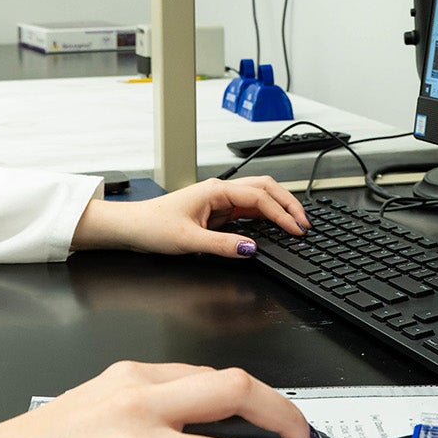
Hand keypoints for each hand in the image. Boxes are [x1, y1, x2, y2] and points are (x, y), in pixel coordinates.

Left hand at [71, 176, 308, 256]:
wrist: (131, 227)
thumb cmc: (152, 227)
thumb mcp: (188, 241)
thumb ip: (221, 245)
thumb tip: (251, 249)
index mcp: (215, 191)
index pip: (259, 198)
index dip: (281, 213)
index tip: (296, 229)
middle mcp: (219, 191)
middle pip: (265, 188)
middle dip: (288, 204)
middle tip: (305, 223)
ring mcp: (219, 200)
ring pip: (258, 196)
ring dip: (279, 207)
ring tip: (296, 222)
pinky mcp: (217, 212)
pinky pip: (248, 209)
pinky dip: (266, 215)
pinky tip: (274, 226)